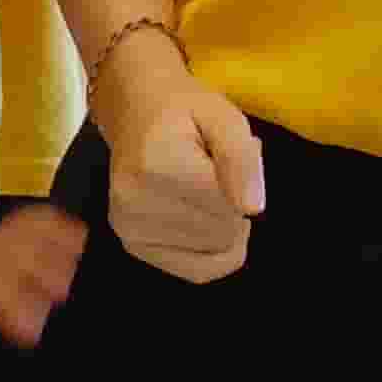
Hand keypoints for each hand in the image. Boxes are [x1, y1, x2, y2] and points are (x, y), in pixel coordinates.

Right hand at [91, 30, 263, 283]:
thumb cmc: (184, 111)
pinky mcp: (132, 244)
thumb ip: (241, 158)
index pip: (231, 209)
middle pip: (224, 235)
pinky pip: (196, 271)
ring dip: (219, 227)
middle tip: (212, 175)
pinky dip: (210, 251)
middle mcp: (136, 202)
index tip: (225, 163)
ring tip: (199, 191)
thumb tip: (253, 209)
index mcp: (159, 165)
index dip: (243, 189)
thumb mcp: (224, 116)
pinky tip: (200, 223)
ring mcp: (129, 227)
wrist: (134, 110)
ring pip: (214, 253)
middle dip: (232, 208)